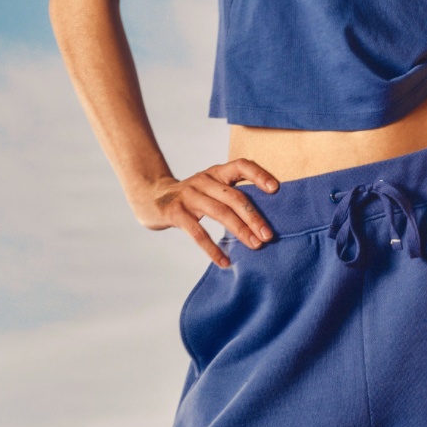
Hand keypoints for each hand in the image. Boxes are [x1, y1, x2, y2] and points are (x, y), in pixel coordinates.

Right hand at [134, 160, 279, 268]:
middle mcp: (204, 180)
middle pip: (234, 197)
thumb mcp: (210, 188)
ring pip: (220, 213)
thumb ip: (231, 195)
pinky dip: (213, 249)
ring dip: (240, 231)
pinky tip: (225, 261)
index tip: (275, 189)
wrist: (150, 198)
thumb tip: (263, 219)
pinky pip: (198, 233)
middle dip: (253, 217)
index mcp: (217, 172)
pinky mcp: (175, 212)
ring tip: (255, 246)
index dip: (259, 175)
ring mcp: (188, 195)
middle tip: (268, 236)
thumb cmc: (192, 197)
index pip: (241, 165)